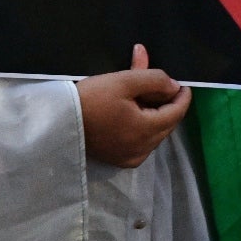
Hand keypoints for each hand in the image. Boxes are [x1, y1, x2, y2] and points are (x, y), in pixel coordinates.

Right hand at [76, 44, 190, 167]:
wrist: (57, 122)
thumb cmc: (91, 99)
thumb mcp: (124, 81)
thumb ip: (154, 80)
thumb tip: (174, 87)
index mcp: (146, 130)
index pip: (176, 113)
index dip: (182, 97)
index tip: (183, 84)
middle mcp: (143, 149)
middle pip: (167, 123)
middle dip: (167, 103)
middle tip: (162, 84)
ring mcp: (130, 157)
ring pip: (154, 132)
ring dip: (154, 112)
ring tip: (145, 93)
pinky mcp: (118, 160)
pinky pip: (141, 141)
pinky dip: (143, 125)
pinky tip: (134, 111)